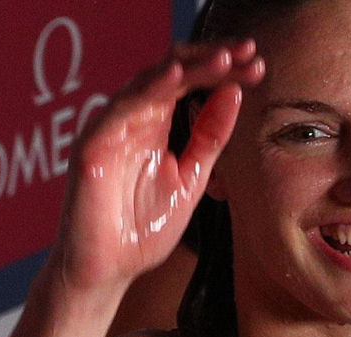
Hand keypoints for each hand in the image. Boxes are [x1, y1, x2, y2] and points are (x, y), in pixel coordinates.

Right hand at [52, 40, 264, 291]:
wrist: (109, 271)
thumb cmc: (142, 228)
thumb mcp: (190, 178)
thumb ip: (209, 138)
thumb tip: (234, 93)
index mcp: (154, 124)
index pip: (190, 82)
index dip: (223, 70)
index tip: (259, 65)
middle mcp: (132, 118)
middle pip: (173, 71)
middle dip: (212, 59)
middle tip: (249, 52)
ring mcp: (110, 128)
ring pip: (150, 81)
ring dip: (188, 66)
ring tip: (225, 59)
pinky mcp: (92, 145)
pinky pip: (120, 108)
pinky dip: (149, 89)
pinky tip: (177, 75)